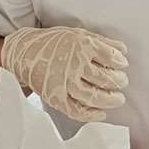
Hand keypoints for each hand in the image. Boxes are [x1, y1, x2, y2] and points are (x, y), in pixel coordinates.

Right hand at [2, 26, 128, 121]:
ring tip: (118, 98)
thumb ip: (102, 41)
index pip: (111, 57)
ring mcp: (65, 81)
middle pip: (106, 78)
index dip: (121, 63)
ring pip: (95, 96)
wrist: (24, 52)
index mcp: (82, 44)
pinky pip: (77, 111)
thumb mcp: (78, 33)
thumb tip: (123, 50)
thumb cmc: (54, 41)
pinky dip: (91, 115)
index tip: (122, 65)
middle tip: (122, 82)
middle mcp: (74, 63)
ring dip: (111, 100)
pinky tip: (101, 113)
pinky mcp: (56, 97)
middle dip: (119, 81)